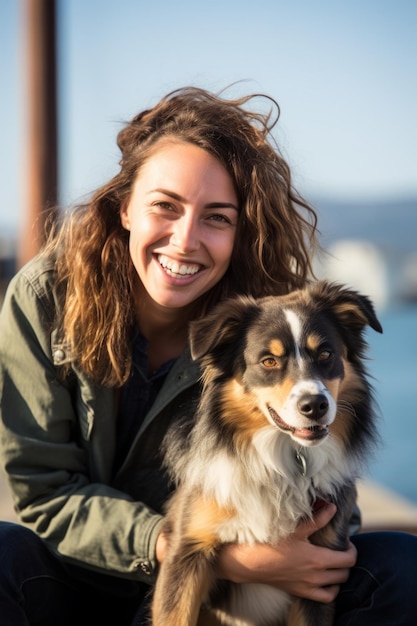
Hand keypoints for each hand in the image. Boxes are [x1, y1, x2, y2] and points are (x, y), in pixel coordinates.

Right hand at [216, 503, 356, 603]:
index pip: (349, 559)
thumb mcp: (295, 528)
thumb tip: (332, 508)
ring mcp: (309, 586)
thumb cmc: (271, 543)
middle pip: (345, 573)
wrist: (251, 562)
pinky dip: (330, 590)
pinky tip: (326, 580)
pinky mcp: (301, 592)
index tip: (346, 541)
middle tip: (340, 549)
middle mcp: (317, 576)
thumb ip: (317, 519)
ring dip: (340, 575)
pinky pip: (325, 597)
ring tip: (335, 563)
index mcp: (318, 559)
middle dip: (347, 561)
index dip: (352, 549)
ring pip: (337, 585)